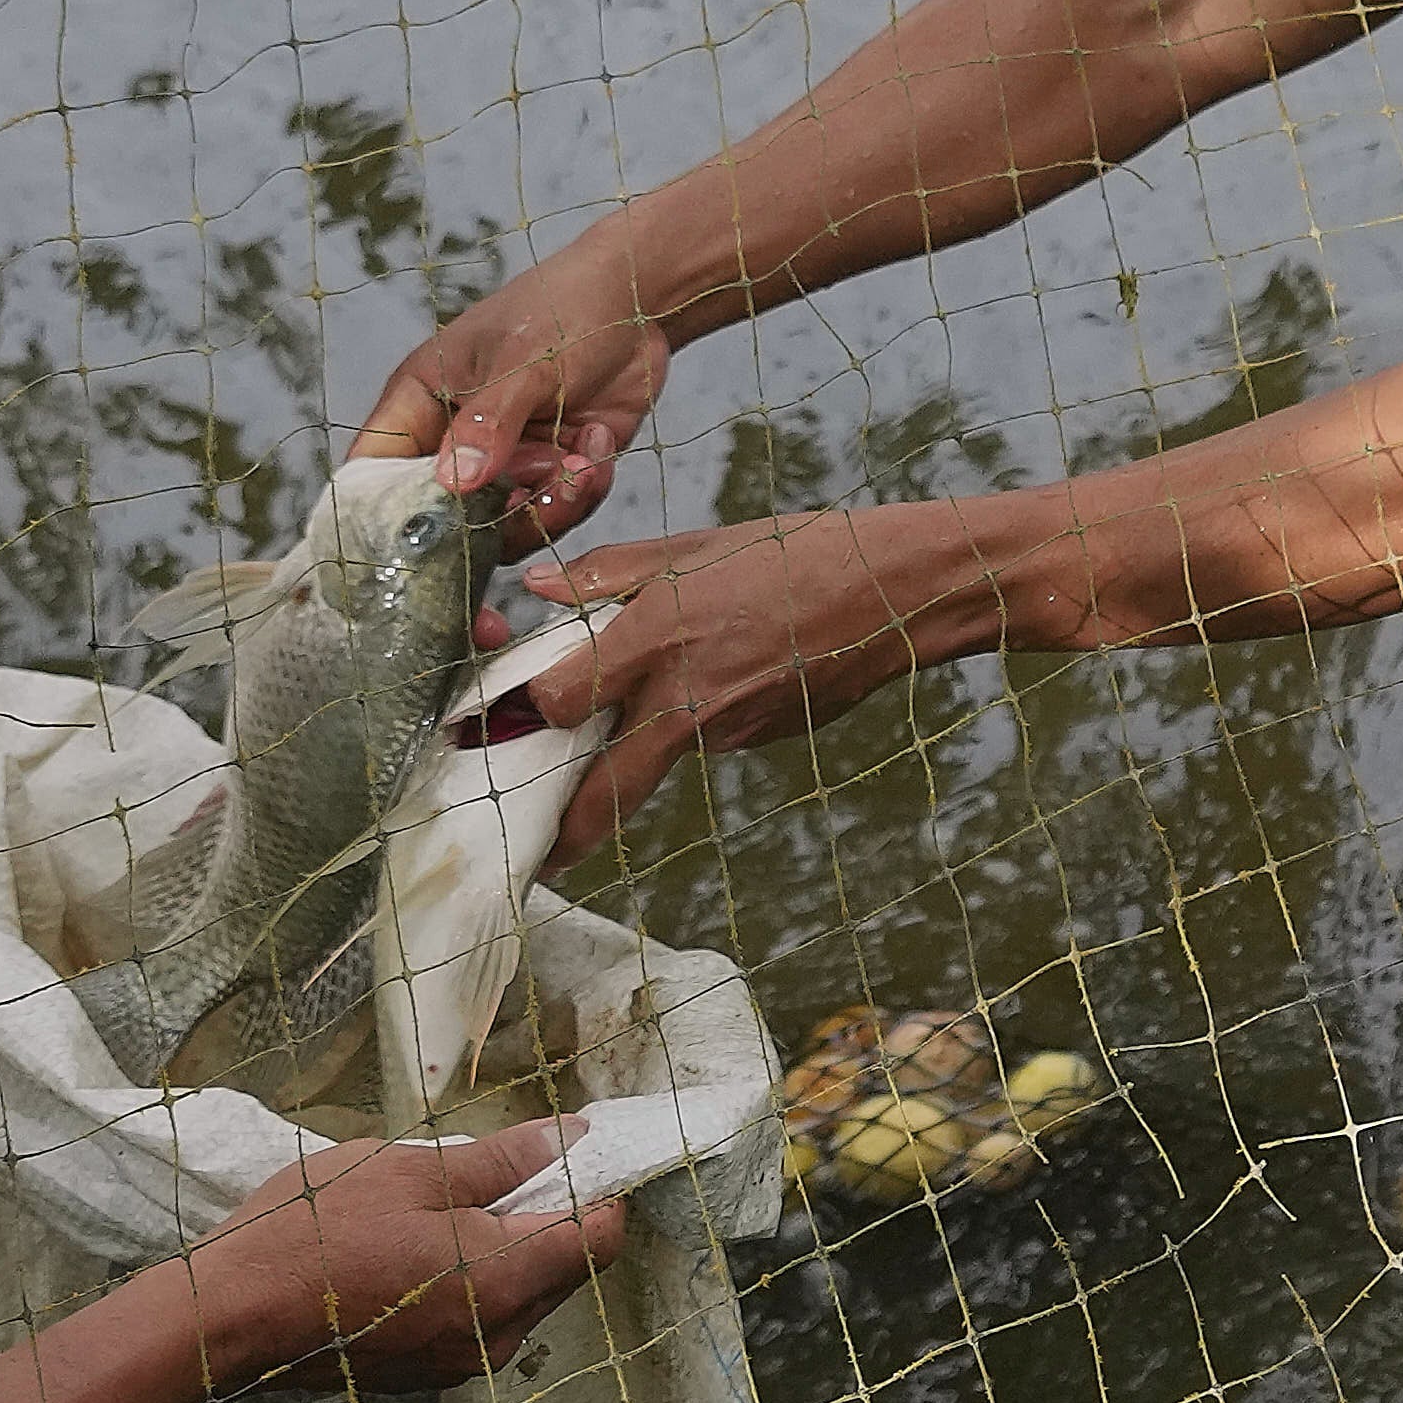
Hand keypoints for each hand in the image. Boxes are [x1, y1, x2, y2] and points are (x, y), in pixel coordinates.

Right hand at [170, 1125, 625, 1386]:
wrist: (229, 1319)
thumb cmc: (314, 1230)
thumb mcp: (406, 1171)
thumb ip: (499, 1160)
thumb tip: (571, 1136)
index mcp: (505, 1279)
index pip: (602, 1238)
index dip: (599, 1187)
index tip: (566, 1153)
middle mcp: (499, 1335)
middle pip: (564, 1270)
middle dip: (546, 1217)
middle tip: (485, 1171)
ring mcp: (462, 1364)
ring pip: (519, 1297)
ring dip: (501, 1251)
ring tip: (431, 1210)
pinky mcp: (426, 1377)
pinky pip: (476, 1321)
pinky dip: (466, 1284)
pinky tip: (407, 1254)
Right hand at [361, 244, 685, 541]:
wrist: (638, 300)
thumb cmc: (563, 306)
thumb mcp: (523, 362)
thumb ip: (488, 422)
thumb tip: (452, 483)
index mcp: (421, 402)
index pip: (374, 470)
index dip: (379, 515)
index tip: (408, 551)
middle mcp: (456, 440)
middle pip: (444, 518)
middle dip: (488, 527)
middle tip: (523, 521)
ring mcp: (506, 461)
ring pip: (506, 527)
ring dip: (547, 507)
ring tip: (580, 463)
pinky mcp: (553, 472)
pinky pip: (556, 512)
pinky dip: (582, 491)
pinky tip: (599, 443)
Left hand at [517, 500, 1013, 855]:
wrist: (898, 593)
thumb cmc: (799, 553)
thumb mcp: (699, 547)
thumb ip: (613, 574)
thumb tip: (540, 587)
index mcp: (657, 639)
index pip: (561, 703)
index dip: (530, 716)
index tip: (504, 724)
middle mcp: (686, 698)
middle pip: (605, 794)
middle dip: (568, 836)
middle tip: (539, 855)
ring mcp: (727, 731)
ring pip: (656, 763)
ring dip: (628, 766)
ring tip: (606, 747)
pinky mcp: (759, 741)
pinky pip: (704, 742)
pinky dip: (690, 728)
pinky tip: (713, 685)